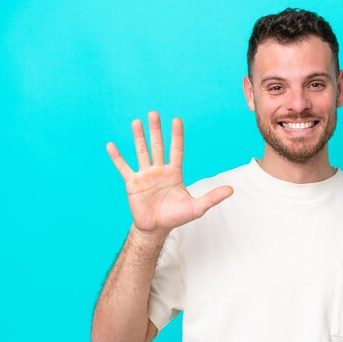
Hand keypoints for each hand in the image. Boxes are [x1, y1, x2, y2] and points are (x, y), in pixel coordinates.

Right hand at [106, 111, 232, 237]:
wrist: (156, 228)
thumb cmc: (176, 217)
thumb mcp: (197, 207)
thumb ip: (212, 197)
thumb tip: (232, 190)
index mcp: (174, 173)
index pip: (176, 150)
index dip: (176, 136)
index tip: (177, 120)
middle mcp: (159, 170)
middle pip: (157, 146)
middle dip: (156, 130)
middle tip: (154, 113)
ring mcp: (145, 175)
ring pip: (141, 152)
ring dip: (138, 137)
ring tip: (136, 122)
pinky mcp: (132, 183)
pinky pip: (123, 167)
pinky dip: (117, 157)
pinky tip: (111, 145)